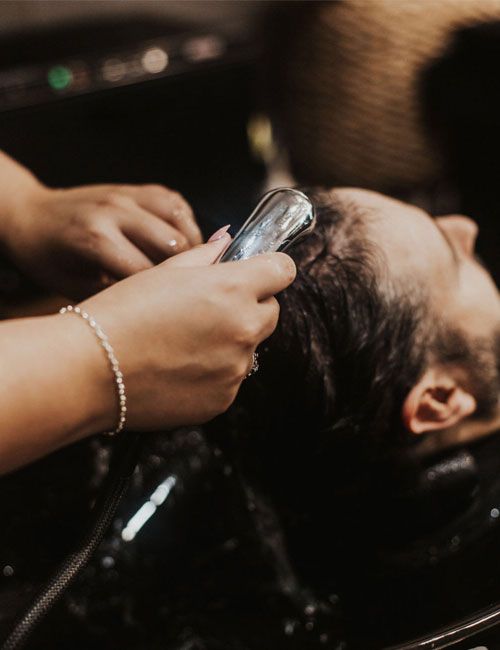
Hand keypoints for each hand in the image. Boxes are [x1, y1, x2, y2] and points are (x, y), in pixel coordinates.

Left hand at [3, 181, 201, 298]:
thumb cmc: (47, 257)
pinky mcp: (135, 188)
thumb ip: (113, 296)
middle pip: (172, 244)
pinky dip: (186, 223)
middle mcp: (114, 212)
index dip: (165, 295)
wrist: (31, 214)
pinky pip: (174, 202)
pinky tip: (185, 243)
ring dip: (194, 245)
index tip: (178, 310)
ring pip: (180, 219)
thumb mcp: (72, 286)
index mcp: (94, 239)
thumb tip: (154, 305)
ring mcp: (126, 195)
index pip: (147, 272)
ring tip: (194, 267)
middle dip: (186, 271)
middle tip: (191, 293)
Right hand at [79, 232, 295, 429]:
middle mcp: (244, 329)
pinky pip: (231, 379)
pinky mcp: (222, 400)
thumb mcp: (165, 271)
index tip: (260, 272)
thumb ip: (207, 256)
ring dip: (231, 341)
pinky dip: (215, 372)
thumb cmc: (121, 312)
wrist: (90, 370)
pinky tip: (179, 368)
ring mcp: (235, 369)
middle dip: (250, 305)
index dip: (271, 268)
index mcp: (233, 288)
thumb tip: (228, 243)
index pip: (282, 270)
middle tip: (210, 308)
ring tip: (185, 342)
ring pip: (250, 347)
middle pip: (270, 311)